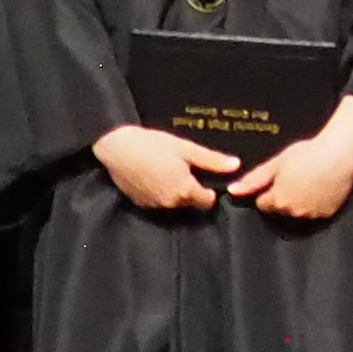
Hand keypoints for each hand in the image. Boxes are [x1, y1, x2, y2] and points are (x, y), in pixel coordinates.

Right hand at [93, 123, 237, 211]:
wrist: (117, 148)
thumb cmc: (154, 145)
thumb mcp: (186, 149)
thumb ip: (212, 161)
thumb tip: (236, 166)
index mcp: (184, 191)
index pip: (208, 202)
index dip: (211, 190)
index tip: (207, 177)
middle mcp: (170, 204)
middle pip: (191, 203)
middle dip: (193, 190)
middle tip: (187, 169)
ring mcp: (153, 206)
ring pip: (174, 203)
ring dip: (176, 192)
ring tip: (170, 170)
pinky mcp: (140, 204)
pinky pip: (158, 202)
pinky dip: (161, 192)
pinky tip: (156, 175)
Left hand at [228, 96, 352, 223]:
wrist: (341, 153)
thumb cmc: (307, 154)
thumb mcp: (277, 163)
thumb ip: (254, 180)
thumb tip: (232, 190)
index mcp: (278, 200)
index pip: (263, 203)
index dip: (268, 190)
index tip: (277, 178)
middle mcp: (293, 212)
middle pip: (281, 208)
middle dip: (283, 196)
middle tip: (294, 176)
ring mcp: (312, 214)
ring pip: (299, 211)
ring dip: (300, 200)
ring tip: (309, 180)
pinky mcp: (328, 213)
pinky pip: (317, 211)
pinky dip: (317, 202)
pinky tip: (322, 186)